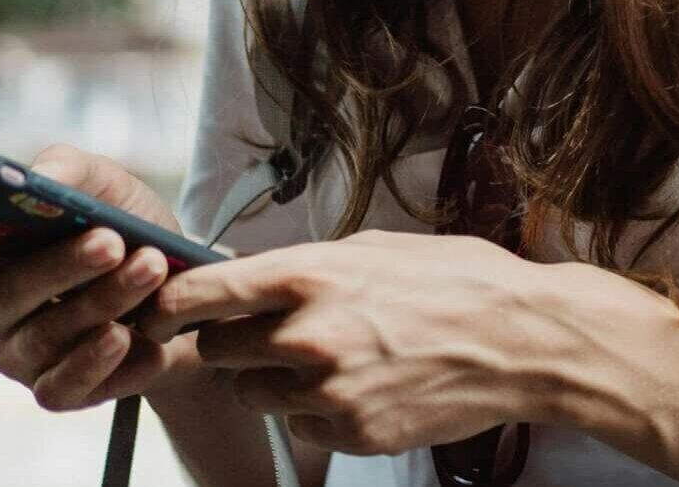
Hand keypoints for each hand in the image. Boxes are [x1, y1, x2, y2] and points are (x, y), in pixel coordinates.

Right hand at [0, 143, 202, 411]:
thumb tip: (40, 178)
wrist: (190, 286)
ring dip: (103, 300)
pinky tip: (134, 335)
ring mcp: (18, 355)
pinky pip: (65, 387)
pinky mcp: (57, 390)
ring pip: (44, 338)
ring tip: (151, 267)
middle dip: (59, 267)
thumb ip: (66, 170)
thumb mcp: (104, 184)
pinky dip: (104, 361)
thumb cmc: (127, 227)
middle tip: (111, 241)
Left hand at [135, 230, 580, 457]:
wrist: (521, 339)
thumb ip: (306, 266)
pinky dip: (314, 410)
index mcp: (311, 275)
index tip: (157, 308)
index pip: (201, 293)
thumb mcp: (374, 247)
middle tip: (267, 332)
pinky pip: (298, 424)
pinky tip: (358, 386)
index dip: (167, 303)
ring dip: (271, 378)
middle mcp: (309, 333)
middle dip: (231, 341)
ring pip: (252, 392)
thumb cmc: (456, 282)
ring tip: (325, 358)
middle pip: (216, 350)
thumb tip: (250, 277)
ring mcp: (328, 389)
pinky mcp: (350, 432)